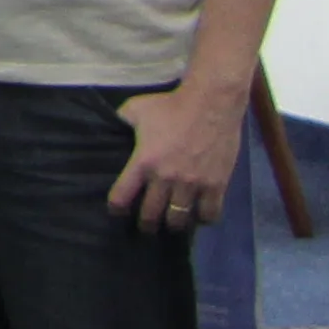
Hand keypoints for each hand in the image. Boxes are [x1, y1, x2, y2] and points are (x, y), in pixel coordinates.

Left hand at [108, 79, 247, 236]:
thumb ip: (122, 121)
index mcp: (143, 162)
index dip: (117, 208)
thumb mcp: (136, 109)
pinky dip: (204, 219)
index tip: (118, 211)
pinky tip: (201, 216)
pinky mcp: (216, 184)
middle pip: (151, 215)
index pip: (121, 197)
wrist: (211, 102)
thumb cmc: (171, 105)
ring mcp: (192, 184)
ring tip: (173, 223)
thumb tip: (112, 126)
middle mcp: (165, 178)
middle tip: (146, 226)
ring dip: (174, 224)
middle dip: (146, 224)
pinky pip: (210, 213)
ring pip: (179, 219)